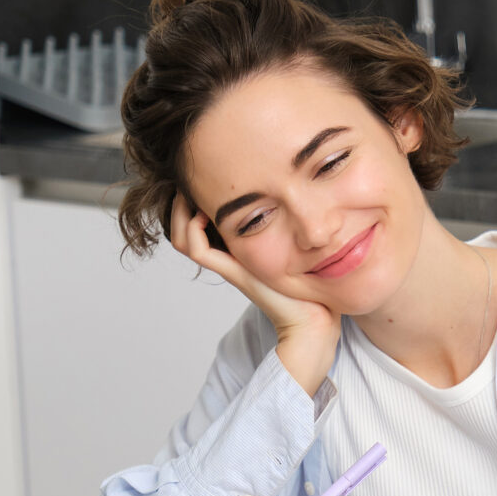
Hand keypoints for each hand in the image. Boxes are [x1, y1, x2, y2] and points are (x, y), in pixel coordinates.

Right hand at [170, 194, 338, 392]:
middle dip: (180, 203)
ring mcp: (228, 265)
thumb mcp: (299, 244)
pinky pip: (197, 250)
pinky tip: (206, 212)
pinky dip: (193, 228)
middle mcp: (228, 257)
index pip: (198, 224)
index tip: (205, 176)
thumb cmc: (313, 285)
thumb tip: (297, 192)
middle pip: (183, 230)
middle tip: (190, 180)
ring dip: (180, 213)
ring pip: (184, 239)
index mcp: (239, 249)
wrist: (316, 319)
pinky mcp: (234, 272)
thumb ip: (292, 223)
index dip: (193, 201)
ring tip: (191, 193)